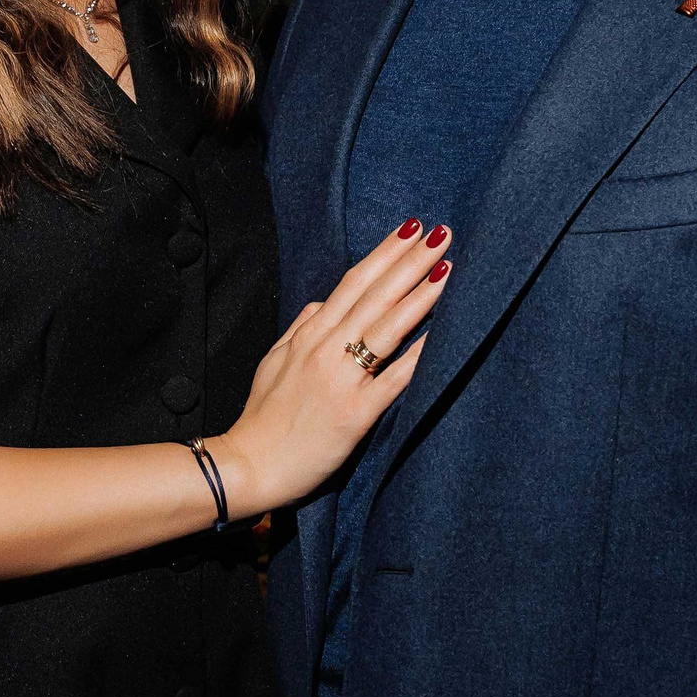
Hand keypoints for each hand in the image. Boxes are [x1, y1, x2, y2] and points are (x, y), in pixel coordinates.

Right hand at [214, 222, 448, 520]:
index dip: (384, 253)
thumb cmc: (261, 419)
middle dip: (410, 261)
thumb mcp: (272, 362)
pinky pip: (394, 379)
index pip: (352, 282)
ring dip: (420, 294)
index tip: (410, 230)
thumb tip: (320, 304)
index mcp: (309, 335)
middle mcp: (326, 349)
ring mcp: (341, 379)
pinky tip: (443, 335)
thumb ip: (298, 330)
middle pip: (375, 295)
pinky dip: (419, 355)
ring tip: (447, 267)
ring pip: (386, 327)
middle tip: (441, 233)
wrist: (249, 466)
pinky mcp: (354, 414)